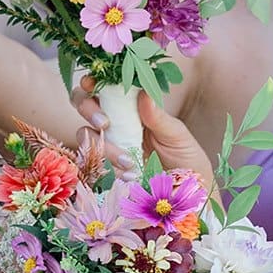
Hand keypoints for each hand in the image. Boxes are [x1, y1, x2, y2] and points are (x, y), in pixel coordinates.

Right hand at [73, 75, 213, 187]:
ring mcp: (108, 145)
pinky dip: (109, 168)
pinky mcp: (106, 167)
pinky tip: (130, 175)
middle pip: (84, 105)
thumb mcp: (176, 135)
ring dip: (102, 146)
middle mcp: (115, 123)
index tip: (91, 84)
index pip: (105, 88)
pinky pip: (94, 162)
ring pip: (85, 134)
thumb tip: (143, 93)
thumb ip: (158, 117)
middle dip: (88, 109)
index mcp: (132, 107)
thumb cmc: (185, 157)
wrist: (189, 191)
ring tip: (127, 161)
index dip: (92, 82)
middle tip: (104, 123)